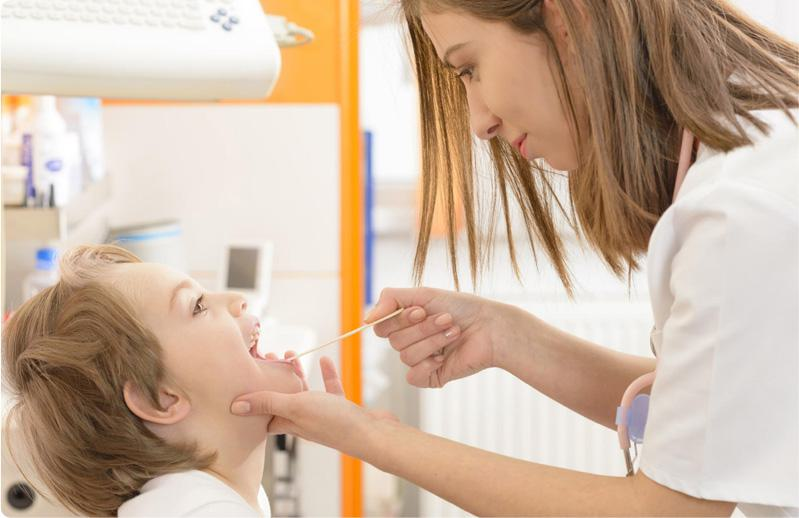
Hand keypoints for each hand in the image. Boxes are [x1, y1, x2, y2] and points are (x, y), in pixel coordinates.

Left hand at [231, 357, 396, 458]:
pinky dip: (326, 374)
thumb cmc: (333, 423)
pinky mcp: (341, 409)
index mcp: (289, 423)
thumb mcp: (295, 407)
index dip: (254, 399)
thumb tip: (234, 406)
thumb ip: (267, 403)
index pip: (264, 415)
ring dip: (297, 374)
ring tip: (289, 354)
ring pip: (305, 392)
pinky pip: (330, 388)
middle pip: (283, 399)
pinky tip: (325, 360)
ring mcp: (324, 415)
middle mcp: (304, 421)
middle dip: (274, 379)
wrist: (372, 434)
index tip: (246, 378)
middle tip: (267, 358)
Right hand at [366, 287, 522, 387]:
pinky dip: (428, 365)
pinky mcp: (431, 377)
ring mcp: (420, 360)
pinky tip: (444, 357)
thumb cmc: (461, 307)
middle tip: (447, 319)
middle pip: (394, 342)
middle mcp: (410, 341)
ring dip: (433, 341)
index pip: (381, 327)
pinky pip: (413, 376)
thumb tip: (365, 319)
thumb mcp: (423, 294)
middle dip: (422, 329)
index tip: (420, 311)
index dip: (399, 320)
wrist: (491, 327)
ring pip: (405, 357)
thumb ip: (390, 299)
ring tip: (454, 331)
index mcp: (405, 323)